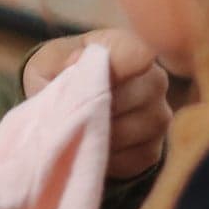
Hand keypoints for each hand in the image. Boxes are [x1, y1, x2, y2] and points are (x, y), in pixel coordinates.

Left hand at [23, 28, 171, 179]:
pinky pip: (128, 160)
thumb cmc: (58, 76)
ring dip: (95, 137)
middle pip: (127, 100)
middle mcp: (154, 79)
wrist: (72, 107)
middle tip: (70, 113)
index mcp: (129, 48)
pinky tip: (90, 147)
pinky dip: (103, 158)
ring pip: (126, 133)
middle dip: (93, 110)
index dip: (116, 68)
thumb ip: (60, 62)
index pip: (139, 54)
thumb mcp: (49, 63)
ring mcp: (159, 117)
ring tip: (77, 130)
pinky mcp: (154, 150)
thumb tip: (75, 62)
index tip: (90, 80)